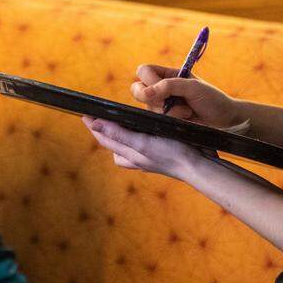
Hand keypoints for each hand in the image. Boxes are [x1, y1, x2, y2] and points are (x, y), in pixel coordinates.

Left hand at [83, 116, 201, 180]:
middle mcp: (137, 158)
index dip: (93, 126)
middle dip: (104, 133)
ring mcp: (149, 160)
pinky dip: (137, 141)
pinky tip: (144, 135)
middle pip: (114, 145)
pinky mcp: (160, 158)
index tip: (83, 113)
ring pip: (127, 150)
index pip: (105, 138)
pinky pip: (142, 149)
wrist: (199, 168)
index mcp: (131, 154)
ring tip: (117, 127)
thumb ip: (119, 134)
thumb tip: (95, 125)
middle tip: (97, 118)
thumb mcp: (143, 142)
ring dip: (120, 139)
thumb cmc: (173, 154)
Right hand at [131, 64, 244, 128]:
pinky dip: (170, 119)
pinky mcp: (165, 120)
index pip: (144, 71)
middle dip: (152, 98)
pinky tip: (185, 118)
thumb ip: (168, 86)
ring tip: (187, 111)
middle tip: (167, 103)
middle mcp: (161, 88)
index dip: (148, 79)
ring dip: (168, 111)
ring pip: (148, 107)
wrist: (225, 120)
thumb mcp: (192, 87)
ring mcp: (162, 105)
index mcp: (167, 74)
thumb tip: (146, 92)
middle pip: (137, 89)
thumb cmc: (212, 99)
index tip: (163, 88)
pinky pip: (155, 120)